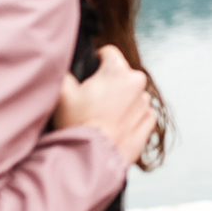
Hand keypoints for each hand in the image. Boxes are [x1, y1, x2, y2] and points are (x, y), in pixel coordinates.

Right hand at [54, 46, 156, 163]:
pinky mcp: (149, 122)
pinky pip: (139, 113)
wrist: (92, 158)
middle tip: (92, 99)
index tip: (90, 74)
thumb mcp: (63, 93)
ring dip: (120, 100)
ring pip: (131, 94)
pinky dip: (129, 117)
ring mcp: (145, 104)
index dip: (97, 60)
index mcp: (117, 70)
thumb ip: (66, 73)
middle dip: (109, 83)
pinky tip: (113, 126)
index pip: (109, 52)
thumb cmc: (77, 125)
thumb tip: (67, 68)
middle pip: (121, 74)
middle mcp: (137, 83)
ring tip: (102, 116)